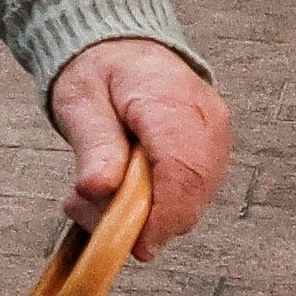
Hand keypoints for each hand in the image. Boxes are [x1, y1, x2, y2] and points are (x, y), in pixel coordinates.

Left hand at [47, 39, 230, 261]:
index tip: (136, 245)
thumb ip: (94, 145)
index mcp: (174, 102)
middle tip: (86, 211)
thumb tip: (97, 188)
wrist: (121, 50)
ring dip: (143, 215)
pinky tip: (116, 188)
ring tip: (91, 192)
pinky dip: (152, 205)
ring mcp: (214, 141)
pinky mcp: (209, 156)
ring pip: (192, 201)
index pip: (182, 169)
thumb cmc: (99, 72)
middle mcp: (207, 124)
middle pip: (192, 194)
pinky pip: (187, 195)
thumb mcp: (80, 101)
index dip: (163, 215)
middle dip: (144, 220)